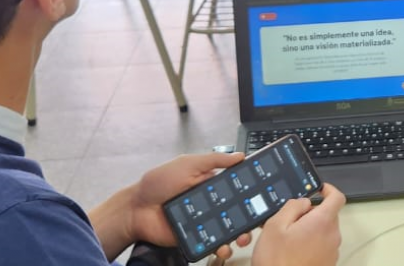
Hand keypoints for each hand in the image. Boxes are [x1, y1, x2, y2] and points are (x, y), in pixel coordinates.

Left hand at [125, 153, 252, 259]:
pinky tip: (224, 247)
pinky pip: (213, 243)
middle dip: (252, 218)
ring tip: (242, 238)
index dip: (252, 192)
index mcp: (211, 184)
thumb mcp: (187, 164)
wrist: (136, 209)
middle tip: (259, 222)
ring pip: (229, 230)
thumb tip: (239, 156)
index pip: (238, 188)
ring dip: (240, 235)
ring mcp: (205, 222)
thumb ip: (213, 160)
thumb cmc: (158, 183)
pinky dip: (222, 247)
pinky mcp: (196, 237)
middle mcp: (211, 203)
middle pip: (238, 211)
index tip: (267, 196)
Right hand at [251, 184, 345, 265]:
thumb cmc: (277, 262)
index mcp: (322, 222)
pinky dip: (312, 245)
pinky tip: (295, 252)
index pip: (337, 197)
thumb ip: (292, 207)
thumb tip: (303, 202)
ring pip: (325, 231)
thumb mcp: (275, 225)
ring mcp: (332, 252)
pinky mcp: (328, 263)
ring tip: (290, 240)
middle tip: (292, 221)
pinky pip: (323, 247)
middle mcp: (332, 236)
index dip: (328, 190)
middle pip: (329, 215)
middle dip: (312, 213)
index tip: (319, 189)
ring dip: (311, 230)